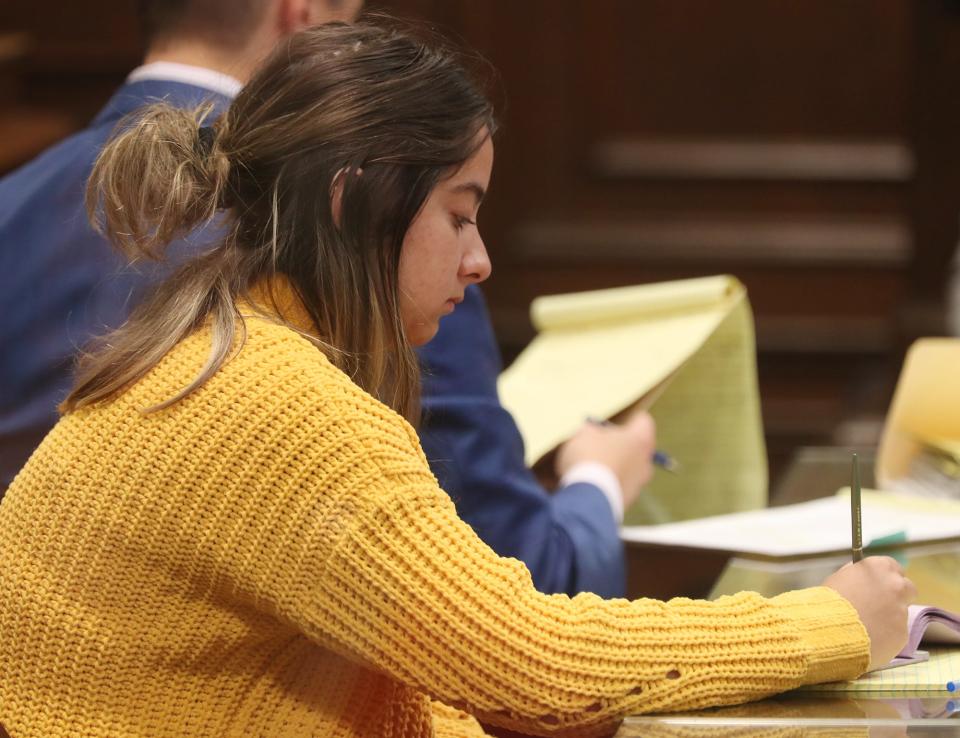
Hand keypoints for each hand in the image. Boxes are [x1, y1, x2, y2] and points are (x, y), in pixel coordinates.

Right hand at [555, 410, 655, 509]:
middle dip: (620, 444)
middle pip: (636, 447)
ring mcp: (638, 485)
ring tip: (591, 466)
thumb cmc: (589, 457)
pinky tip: (590, 483)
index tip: (614, 420)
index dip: (628, 418)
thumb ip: (592, 429)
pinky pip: (618, 486)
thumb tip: (592, 432)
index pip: (643, 421)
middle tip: (599, 442)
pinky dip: (608, 483)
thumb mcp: (584, 432)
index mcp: (641, 440)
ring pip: (628, 468)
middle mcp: (646, 462)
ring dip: (614, 465)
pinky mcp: (627, 501)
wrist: (587, 498)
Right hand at [823, 556, 917, 670]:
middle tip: (880, 604)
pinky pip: (897, 632)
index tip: (878, 585)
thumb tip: (865, 577)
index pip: (893, 567)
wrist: (831, 630)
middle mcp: (896, 586)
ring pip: (901, 612)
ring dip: (890, 616)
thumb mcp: (840, 578)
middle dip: (898, 595)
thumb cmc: (830, 600)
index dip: (885, 577)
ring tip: (868, 625)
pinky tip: (870, 637)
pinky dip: (887, 634)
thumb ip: (859, 575)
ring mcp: (902, 610)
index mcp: (880, 568)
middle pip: (908, 588)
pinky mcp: (903, 633)